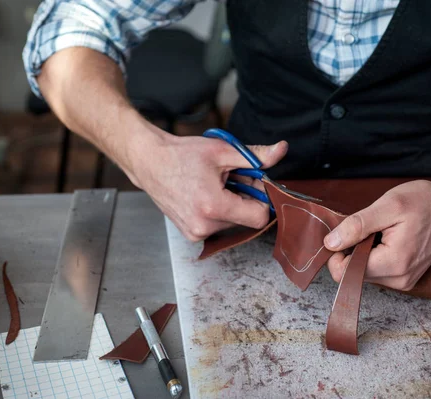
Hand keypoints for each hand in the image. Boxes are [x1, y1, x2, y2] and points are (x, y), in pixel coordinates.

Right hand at [129, 123, 287, 241]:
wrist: (149, 162)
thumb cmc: (182, 155)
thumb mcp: (223, 151)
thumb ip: (256, 156)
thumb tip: (281, 151)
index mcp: (213, 206)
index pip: (259, 216)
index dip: (262, 197)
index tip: (254, 182)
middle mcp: (204, 226)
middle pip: (246, 218)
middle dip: (246, 198)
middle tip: (232, 177)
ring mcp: (195, 233)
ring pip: (233, 222)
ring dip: (232, 203)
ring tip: (215, 184)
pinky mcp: (191, 234)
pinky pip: (218, 225)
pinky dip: (218, 210)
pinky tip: (206, 194)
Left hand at [323, 180, 430, 290]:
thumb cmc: (427, 203)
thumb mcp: (389, 205)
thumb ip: (357, 226)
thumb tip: (330, 243)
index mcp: (393, 264)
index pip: (344, 273)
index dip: (336, 252)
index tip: (344, 231)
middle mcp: (398, 280)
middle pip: (353, 272)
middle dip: (353, 249)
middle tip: (370, 226)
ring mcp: (403, 281)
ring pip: (364, 271)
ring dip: (364, 251)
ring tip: (382, 230)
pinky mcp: (405, 277)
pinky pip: (377, 269)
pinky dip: (375, 254)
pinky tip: (388, 237)